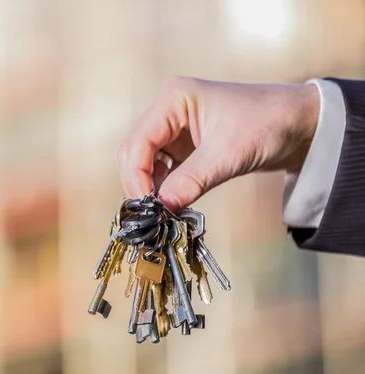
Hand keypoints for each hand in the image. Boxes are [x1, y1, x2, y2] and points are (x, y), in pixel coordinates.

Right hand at [116, 76, 319, 210]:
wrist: (300, 123)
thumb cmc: (269, 123)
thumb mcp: (229, 154)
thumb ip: (192, 181)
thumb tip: (162, 207)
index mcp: (174, 98)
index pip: (139, 141)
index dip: (137, 176)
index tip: (146, 206)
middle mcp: (168, 110)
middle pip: (135, 151)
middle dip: (139, 182)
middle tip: (150, 213)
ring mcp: (174, 127)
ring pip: (144, 161)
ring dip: (149, 186)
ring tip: (162, 211)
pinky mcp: (183, 144)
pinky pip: (161, 168)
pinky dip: (162, 187)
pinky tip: (171, 202)